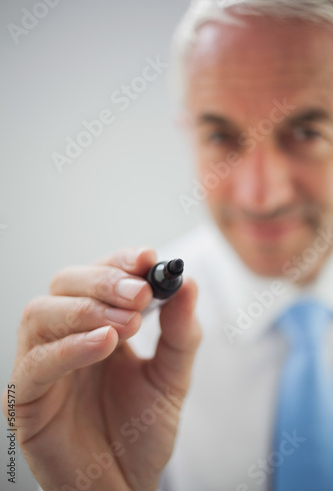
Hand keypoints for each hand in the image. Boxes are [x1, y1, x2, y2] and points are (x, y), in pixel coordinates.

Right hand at [2, 247, 200, 490]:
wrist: (123, 486)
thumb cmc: (141, 432)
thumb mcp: (171, 377)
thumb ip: (180, 333)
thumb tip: (188, 283)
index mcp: (96, 323)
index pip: (97, 274)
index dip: (118, 261)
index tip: (147, 258)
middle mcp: (64, 335)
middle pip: (65, 283)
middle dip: (104, 281)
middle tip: (139, 294)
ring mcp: (41, 364)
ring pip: (40, 312)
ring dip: (85, 309)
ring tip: (127, 323)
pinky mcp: (25, 398)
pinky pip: (36, 362)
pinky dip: (70, 347)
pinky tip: (105, 344)